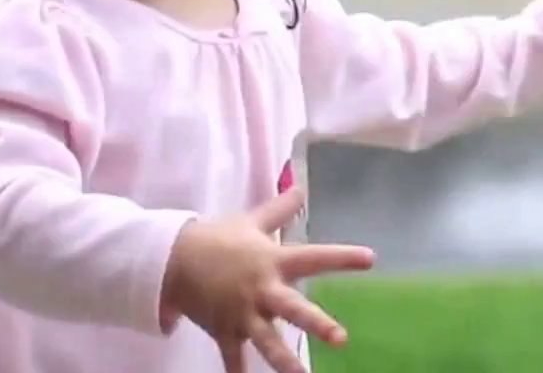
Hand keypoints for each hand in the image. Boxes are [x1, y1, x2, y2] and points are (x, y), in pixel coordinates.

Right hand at [161, 187, 375, 372]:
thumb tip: (300, 187)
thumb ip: (280, 208)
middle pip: (292, 308)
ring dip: (284, 361)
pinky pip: (233, 356)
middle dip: (316, 324)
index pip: (314, 257)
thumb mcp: (252, 220)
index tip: (370, 259)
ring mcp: (242, 313)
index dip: (342, 258)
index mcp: (273, 261)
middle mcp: (262, 289)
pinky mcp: (224, 330)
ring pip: (267, 340)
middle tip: (341, 338)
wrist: (172, 258)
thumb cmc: (218, 238)